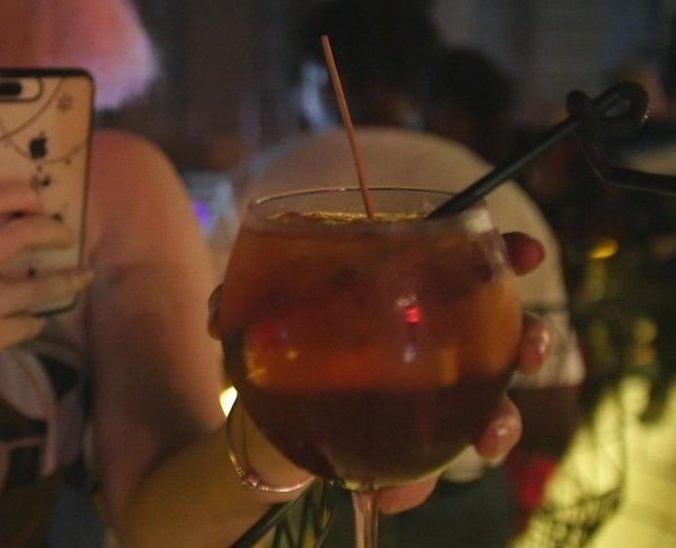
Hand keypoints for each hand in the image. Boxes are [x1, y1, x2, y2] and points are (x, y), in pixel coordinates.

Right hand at [0, 182, 92, 413]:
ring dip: (67, 280)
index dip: (19, 193)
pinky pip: (31, 323)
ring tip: (81, 276)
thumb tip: (8, 224)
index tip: (37, 199)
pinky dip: (37, 320)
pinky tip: (37, 319)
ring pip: (41, 285)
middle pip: (23, 235)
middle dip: (54, 231)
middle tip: (66, 235)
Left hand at [208, 232, 550, 512]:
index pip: (463, 258)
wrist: (264, 408)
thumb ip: (236, 301)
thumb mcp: (254, 311)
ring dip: (501, 419)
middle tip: (530, 349)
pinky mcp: (411, 435)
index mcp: (395, 285)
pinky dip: (422, 483)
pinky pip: (435, 457)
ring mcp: (425, 386)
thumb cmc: (275, 341)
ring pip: (488, 398)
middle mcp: (425, 333)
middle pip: (498, 327)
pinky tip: (398, 496)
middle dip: (528, 336)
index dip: (504, 252)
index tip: (527, 253)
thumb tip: (219, 319)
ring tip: (488, 440)